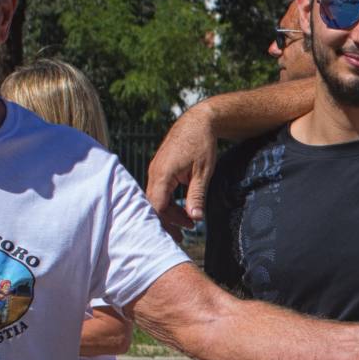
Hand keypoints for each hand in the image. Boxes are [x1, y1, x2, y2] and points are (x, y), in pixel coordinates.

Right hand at [147, 104, 216, 225]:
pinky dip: (170, 202)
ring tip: (189, 224)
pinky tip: (184, 210)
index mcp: (163, 174)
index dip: (164, 223)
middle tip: (183, 237)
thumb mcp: (203, 173)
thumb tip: (195, 218)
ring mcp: (156, 171)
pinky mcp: (161, 170)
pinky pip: (161, 191)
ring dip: (171, 213)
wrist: (198, 121)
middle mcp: (155, 173)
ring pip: (158, 199)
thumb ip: (197, 196)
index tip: (175, 236)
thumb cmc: (201, 143)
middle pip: (155, 205)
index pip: (156, 206)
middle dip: (168, 222)